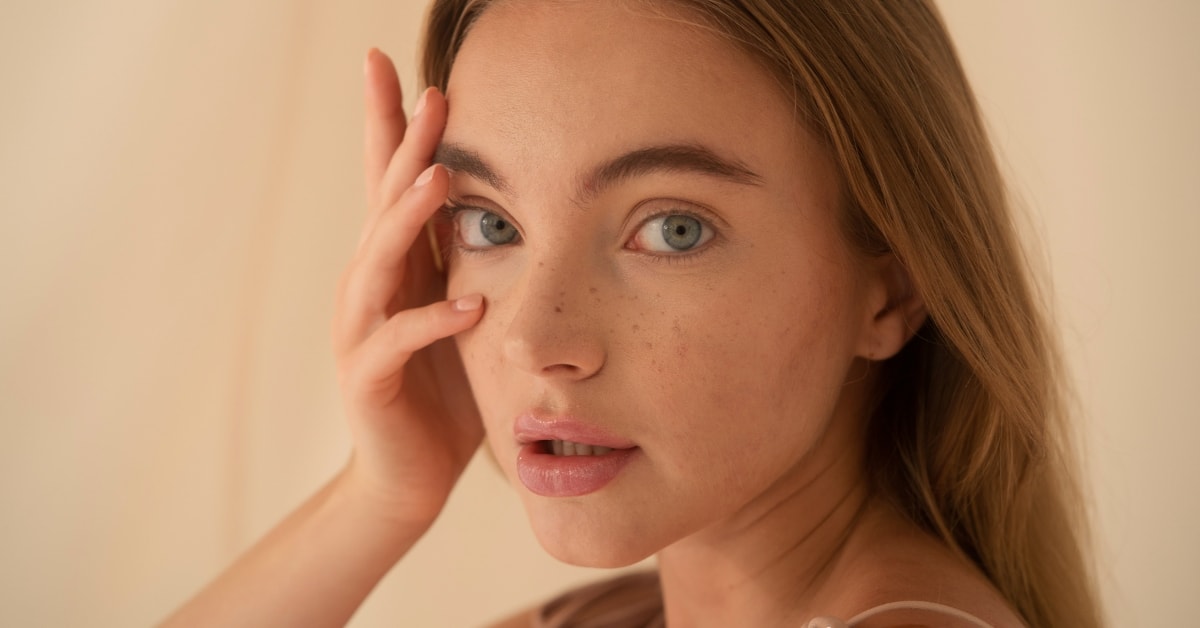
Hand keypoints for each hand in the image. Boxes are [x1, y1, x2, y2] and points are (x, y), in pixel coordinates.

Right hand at [332, 48, 482, 525]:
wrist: (408, 474)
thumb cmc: (441, 391)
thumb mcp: (459, 310)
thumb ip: (468, 261)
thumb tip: (510, 202)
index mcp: (395, 264)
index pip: (388, 179)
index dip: (388, 122)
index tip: (387, 62)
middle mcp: (370, 285)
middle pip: (382, 201)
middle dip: (403, 145)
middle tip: (429, 94)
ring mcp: (362, 329)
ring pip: (378, 260)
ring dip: (408, 218)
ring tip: (440, 178)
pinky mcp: (368, 377)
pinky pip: (399, 341)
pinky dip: (434, 321)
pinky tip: (471, 306)